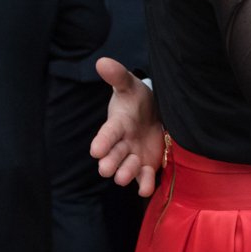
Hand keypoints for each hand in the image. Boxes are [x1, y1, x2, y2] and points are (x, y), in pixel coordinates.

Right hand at [89, 57, 164, 196]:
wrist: (155, 113)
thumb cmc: (137, 100)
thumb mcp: (129, 85)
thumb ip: (118, 76)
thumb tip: (102, 62)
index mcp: (117, 125)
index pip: (107, 133)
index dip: (102, 141)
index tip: (95, 150)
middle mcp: (122, 144)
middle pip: (113, 156)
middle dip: (109, 163)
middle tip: (105, 169)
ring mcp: (133, 156)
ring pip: (127, 169)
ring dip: (125, 173)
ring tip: (123, 178)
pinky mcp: (146, 165)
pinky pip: (144, 178)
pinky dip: (145, 185)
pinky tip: (146, 189)